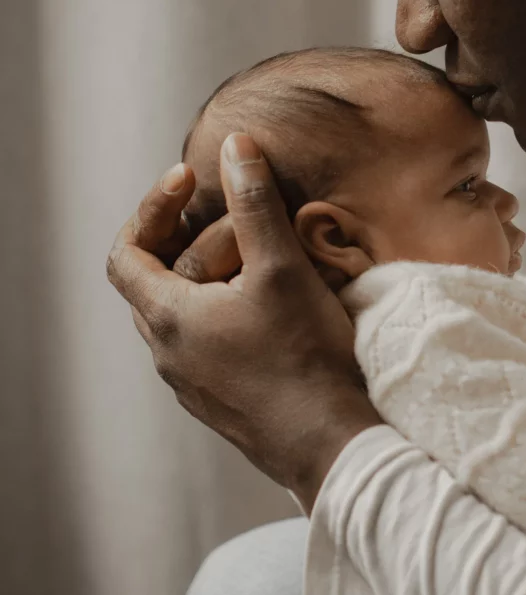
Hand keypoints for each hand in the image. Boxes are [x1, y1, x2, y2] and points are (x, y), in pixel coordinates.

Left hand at [106, 134, 381, 511]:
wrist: (332, 446)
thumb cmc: (304, 356)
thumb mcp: (280, 268)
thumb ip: (254, 204)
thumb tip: (234, 148)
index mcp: (168, 318)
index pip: (125, 253)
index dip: (152, 209)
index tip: (193, 182)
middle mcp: (168, 354)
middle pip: (150, 282)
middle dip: (181, 240)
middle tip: (223, 216)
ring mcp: (192, 384)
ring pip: (180, 315)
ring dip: (205, 279)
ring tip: (251, 260)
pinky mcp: (220, 402)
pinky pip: (204, 345)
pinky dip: (222, 312)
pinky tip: (268, 310)